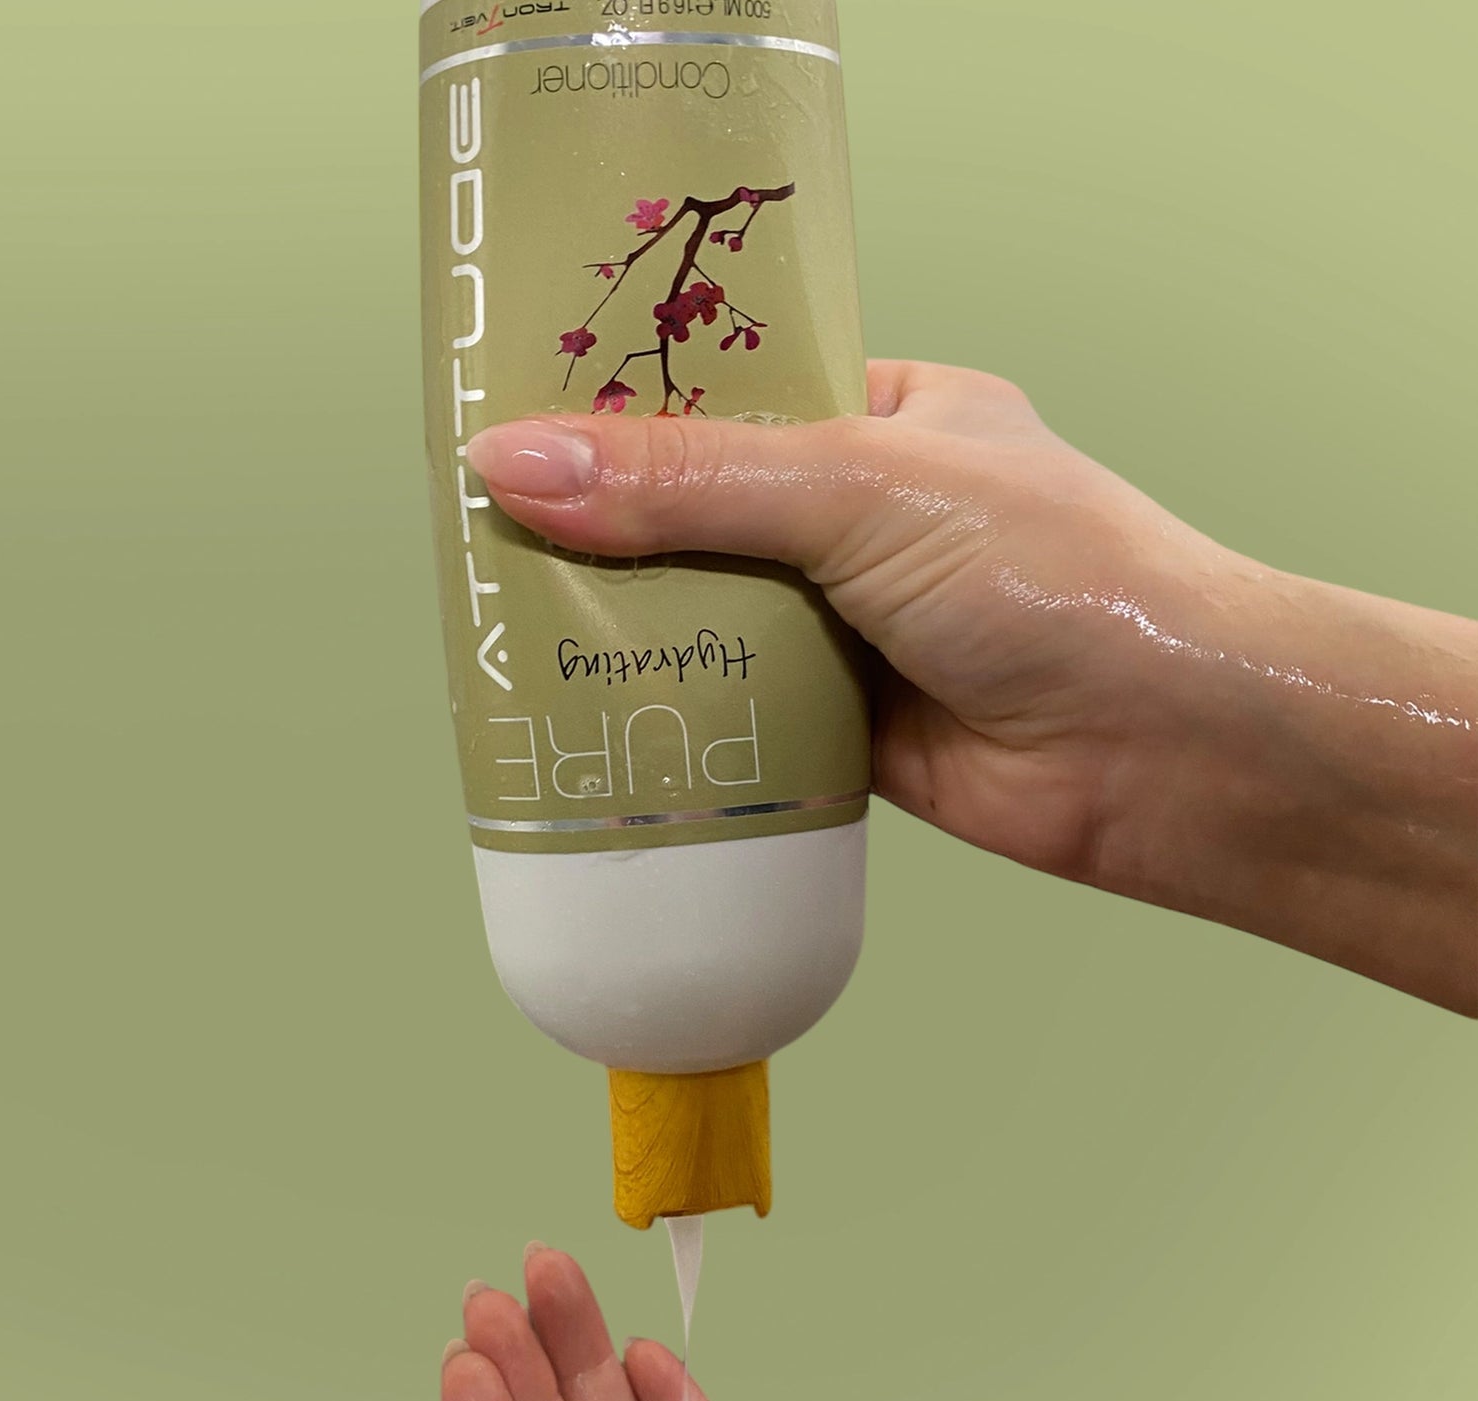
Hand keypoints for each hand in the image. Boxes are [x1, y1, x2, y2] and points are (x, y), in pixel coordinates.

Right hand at [465, 365, 1477, 1015]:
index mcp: (885, 416)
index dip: (621, 404)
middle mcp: (862, 519)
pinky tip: (591, 718)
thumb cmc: (1066, 581)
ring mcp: (850, 625)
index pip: (724, 391)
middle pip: (696, 513)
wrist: (1168, 754)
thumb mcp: (860, 490)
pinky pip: (730, 712)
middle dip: (604, 531)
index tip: (516, 418)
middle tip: (488, 538)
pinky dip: (672, 717)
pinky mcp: (842, 725)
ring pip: (705, 618)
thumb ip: (691, 481)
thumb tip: (526, 462)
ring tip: (509, 628)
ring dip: (630, 630)